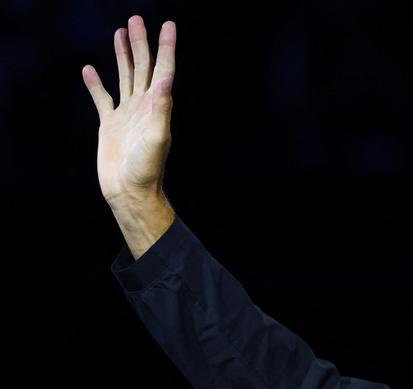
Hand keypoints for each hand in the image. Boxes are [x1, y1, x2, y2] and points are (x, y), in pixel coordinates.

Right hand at [81, 16, 176, 204]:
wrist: (130, 191)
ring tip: (120, 33)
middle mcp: (143, 106)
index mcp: (157, 106)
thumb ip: (161, 109)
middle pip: (142, 67)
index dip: (166, 47)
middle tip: (136, 20)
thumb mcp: (157, 137)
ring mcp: (127, 114)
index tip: (168, 25)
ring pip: (125, 77)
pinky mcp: (110, 124)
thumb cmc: (147, 169)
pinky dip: (96, 84)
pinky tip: (89, 70)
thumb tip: (164, 82)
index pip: (163, 70)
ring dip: (123, 55)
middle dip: (140, 43)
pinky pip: (102, 99)